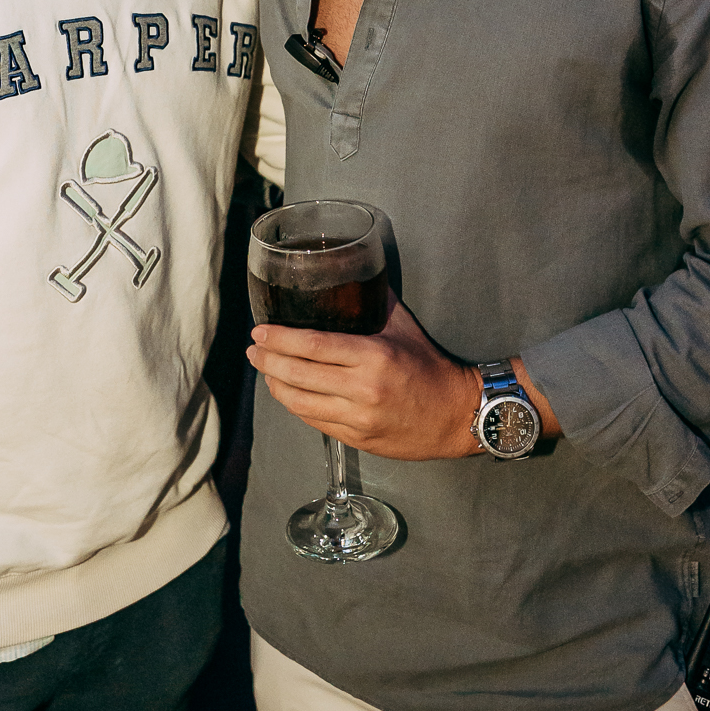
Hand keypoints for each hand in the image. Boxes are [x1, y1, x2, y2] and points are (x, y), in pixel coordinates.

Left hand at [248, 294, 558, 459]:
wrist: (456, 415)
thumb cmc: (429, 365)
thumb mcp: (403, 327)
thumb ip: (374, 301)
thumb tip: (349, 272)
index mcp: (372, 357)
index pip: (312, 346)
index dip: (279, 339)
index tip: (260, 331)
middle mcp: (362, 390)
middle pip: (298, 376)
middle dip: (268, 361)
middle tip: (253, 349)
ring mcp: (358, 419)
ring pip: (300, 404)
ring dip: (275, 386)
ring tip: (264, 370)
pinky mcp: (357, 439)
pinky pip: (314, 421)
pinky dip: (295, 406)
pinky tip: (287, 392)